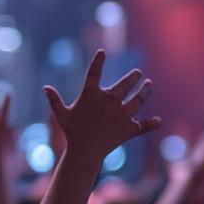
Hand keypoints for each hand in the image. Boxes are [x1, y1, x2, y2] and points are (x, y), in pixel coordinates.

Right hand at [44, 51, 159, 164]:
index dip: (98, 61)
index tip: (102, 52)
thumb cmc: (72, 132)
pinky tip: (158, 121)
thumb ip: (54, 101)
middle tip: (137, 73)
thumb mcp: (61, 115)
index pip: (94, 73)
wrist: (85, 151)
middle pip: (125, 84)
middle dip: (133, 77)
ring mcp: (122, 113)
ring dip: (145, 91)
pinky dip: (151, 124)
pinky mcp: (129, 128)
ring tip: (149, 84)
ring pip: (138, 99)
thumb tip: (45, 88)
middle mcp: (110, 100)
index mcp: (92, 95)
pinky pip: (143, 125)